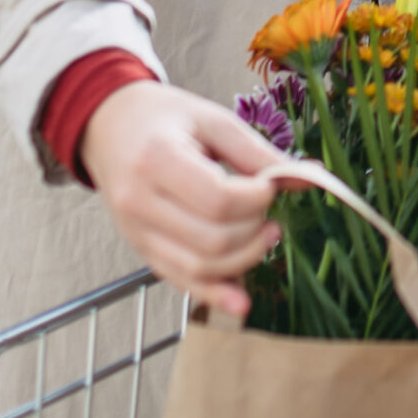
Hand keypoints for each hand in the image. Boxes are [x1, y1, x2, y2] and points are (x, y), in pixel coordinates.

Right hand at [80, 80, 287, 318]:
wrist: (108, 126)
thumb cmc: (163, 117)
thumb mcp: (213, 121)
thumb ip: (259, 153)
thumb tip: (309, 177)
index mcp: (156, 159)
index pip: (216, 199)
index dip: (255, 200)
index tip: (270, 188)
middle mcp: (140, 202)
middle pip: (211, 239)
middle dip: (253, 232)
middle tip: (270, 212)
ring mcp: (136, 231)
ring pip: (198, 267)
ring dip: (243, 259)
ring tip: (265, 236)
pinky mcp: (141, 249)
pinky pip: (180, 280)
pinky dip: (214, 293)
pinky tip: (242, 300)